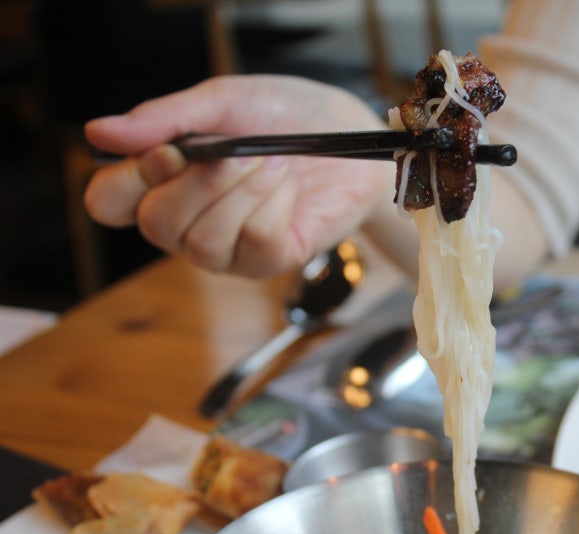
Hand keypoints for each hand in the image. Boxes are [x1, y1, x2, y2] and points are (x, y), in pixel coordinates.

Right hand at [84, 75, 394, 277]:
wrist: (351, 135)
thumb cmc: (285, 117)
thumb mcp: (224, 101)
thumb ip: (166, 118)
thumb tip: (100, 133)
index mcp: (163, 181)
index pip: (108, 203)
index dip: (131, 181)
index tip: (172, 152)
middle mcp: (186, 223)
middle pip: (155, 224)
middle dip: (200, 182)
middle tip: (239, 153)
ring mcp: (226, 250)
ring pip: (203, 242)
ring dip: (243, 192)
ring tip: (273, 164)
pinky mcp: (268, 262)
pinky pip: (255, 243)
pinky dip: (275, 205)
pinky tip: (289, 187)